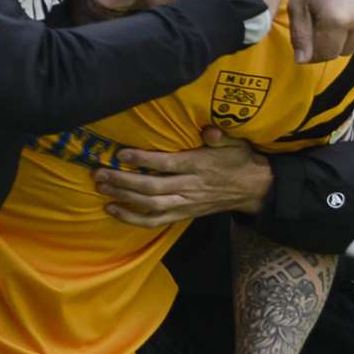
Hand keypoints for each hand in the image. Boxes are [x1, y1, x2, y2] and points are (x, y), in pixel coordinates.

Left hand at [96, 127, 272, 225]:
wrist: (253, 188)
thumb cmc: (239, 160)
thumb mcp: (236, 143)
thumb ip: (221, 136)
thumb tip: (209, 131)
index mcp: (200, 166)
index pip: (168, 164)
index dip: (144, 160)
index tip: (121, 154)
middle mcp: (190, 187)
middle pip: (152, 187)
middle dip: (124, 182)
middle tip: (100, 174)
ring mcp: (186, 204)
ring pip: (151, 205)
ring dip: (124, 199)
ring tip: (102, 189)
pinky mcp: (183, 214)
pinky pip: (156, 221)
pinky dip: (133, 219)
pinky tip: (114, 211)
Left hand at [291, 0, 353, 62]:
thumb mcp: (298, 6)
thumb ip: (300, 36)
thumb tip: (302, 61)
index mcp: (335, 19)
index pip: (326, 55)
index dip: (315, 53)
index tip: (310, 44)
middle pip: (342, 52)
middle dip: (330, 44)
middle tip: (322, 26)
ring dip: (346, 38)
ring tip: (337, 18)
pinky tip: (352, 13)